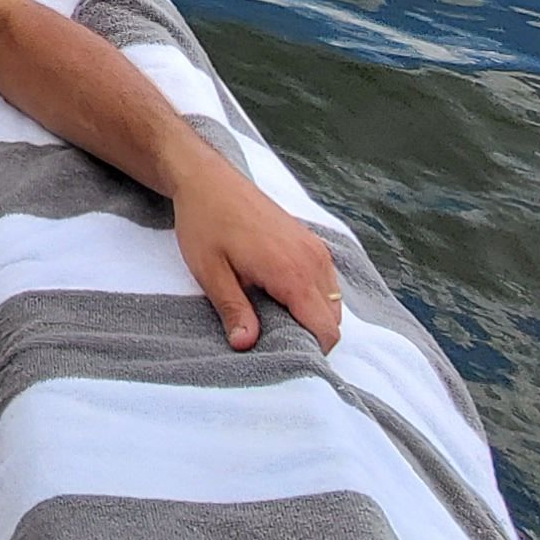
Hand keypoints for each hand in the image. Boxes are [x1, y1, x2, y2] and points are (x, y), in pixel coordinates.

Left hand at [171, 149, 342, 353]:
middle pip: (333, 319)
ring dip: (312, 317)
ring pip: (332, 301)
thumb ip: (233, 310)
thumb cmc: (205, 223)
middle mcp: (313, 260)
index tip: (285, 360)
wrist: (208, 179)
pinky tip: (280, 298)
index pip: (326, 329)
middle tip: (274, 343)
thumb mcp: (210, 272)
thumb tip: (246, 345)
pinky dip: (313, 297)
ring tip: (274, 321)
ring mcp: (315, 248)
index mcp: (292, 272)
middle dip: (311, 337)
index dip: (313, 352)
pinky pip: (326, 281)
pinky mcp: (310, 241)